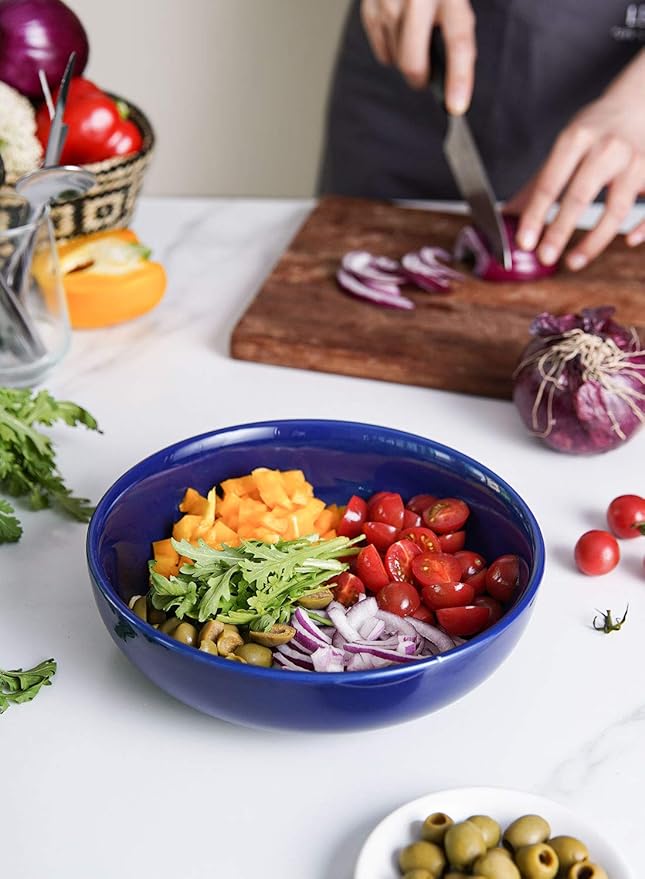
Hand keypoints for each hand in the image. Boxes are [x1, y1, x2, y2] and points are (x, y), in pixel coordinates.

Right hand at [360, 0, 475, 113]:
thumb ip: (455, 27)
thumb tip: (453, 75)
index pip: (457, 42)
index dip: (458, 78)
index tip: (456, 107)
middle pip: (413, 63)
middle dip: (421, 79)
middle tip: (427, 78)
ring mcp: (388, 2)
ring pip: (396, 60)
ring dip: (407, 60)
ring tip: (415, 37)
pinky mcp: (370, 8)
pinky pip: (381, 51)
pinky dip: (391, 51)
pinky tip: (399, 31)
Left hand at [511, 50, 644, 269]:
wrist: (637, 102)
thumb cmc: (595, 130)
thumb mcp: (564, 146)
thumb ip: (539, 183)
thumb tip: (507, 217)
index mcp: (577, 138)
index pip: (550, 183)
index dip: (535, 216)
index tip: (524, 242)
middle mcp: (607, 148)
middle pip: (581, 196)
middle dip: (560, 231)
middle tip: (545, 257)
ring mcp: (636, 160)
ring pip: (617, 209)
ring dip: (594, 241)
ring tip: (573, 261)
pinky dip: (643, 227)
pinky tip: (628, 241)